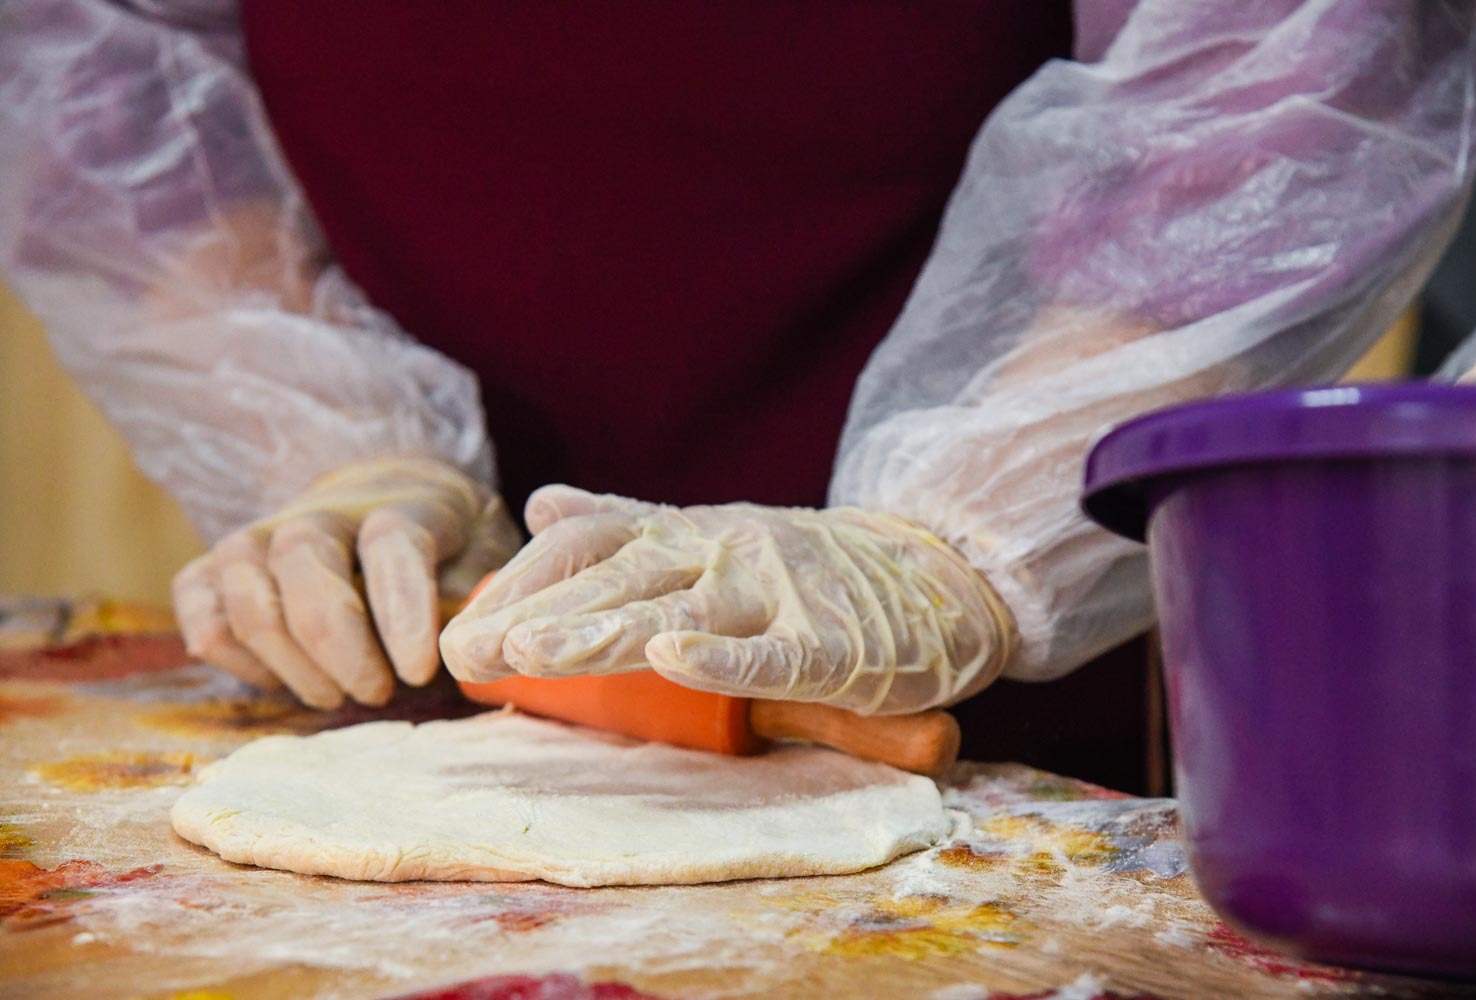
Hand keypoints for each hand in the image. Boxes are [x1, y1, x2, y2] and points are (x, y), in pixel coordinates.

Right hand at [175, 457, 520, 707]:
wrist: (389, 500)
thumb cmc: (446, 547)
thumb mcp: (483, 560)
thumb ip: (476, 600)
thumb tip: (469, 649)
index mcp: (401, 504)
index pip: (392, 543)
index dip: (404, 612)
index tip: (419, 673)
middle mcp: (320, 512)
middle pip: (305, 565)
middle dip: (340, 647)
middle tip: (377, 694)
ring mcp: (259, 537)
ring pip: (247, 595)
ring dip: (291, 663)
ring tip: (336, 694)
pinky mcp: (215, 568)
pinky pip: (202, 614)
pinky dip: (237, 661)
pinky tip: (284, 680)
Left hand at [439, 486, 1014, 714]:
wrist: (935, 577)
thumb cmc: (810, 571)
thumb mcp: (709, 535)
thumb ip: (628, 523)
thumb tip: (539, 502)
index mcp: (691, 531)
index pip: (594, 543)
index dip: (528, 580)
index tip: (464, 620)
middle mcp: (724, 549)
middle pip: (620, 575)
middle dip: (539, 613)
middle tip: (465, 649)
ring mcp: (779, 590)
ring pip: (683, 607)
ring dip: (607, 629)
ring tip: (535, 652)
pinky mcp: (832, 643)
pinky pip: (775, 649)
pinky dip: (724, 653)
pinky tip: (675, 659)